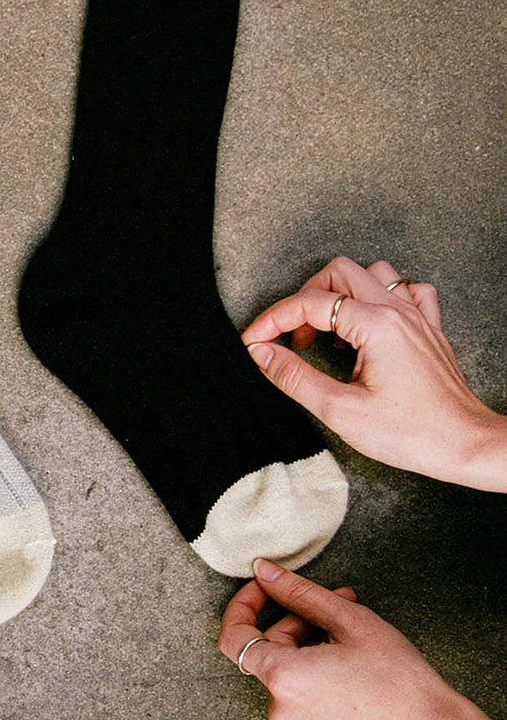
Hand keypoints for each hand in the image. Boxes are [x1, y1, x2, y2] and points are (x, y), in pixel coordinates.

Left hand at [220, 561, 506, 719]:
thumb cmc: (398, 681)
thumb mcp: (350, 621)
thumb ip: (299, 593)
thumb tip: (264, 571)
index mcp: (282, 679)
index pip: (233, 636)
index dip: (244, 604)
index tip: (265, 587)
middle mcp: (281, 709)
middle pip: (269, 651)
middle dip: (297, 620)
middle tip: (339, 603)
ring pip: (288, 673)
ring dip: (310, 645)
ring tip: (354, 636)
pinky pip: (302, 696)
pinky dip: (316, 673)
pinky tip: (353, 666)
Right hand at [241, 255, 506, 487]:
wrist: (465, 445)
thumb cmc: (411, 433)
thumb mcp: (340, 410)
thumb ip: (295, 377)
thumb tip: (262, 354)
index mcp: (375, 325)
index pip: (309, 303)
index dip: (273, 320)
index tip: (254, 341)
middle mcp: (397, 311)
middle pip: (338, 273)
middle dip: (305, 299)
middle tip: (293, 338)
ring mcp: (417, 316)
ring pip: (373, 274)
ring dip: (341, 292)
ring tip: (328, 329)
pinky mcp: (429, 329)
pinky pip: (407, 290)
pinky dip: (381, 297)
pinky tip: (370, 323)